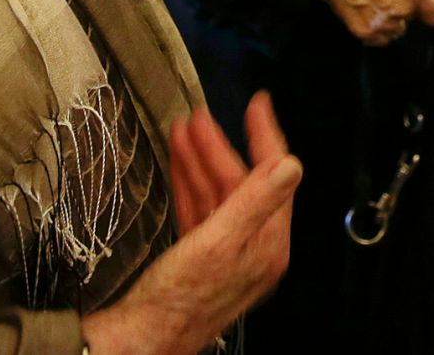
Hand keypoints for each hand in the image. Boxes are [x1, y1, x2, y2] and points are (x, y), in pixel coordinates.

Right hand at [84, 93, 299, 354]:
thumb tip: (291, 165)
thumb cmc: (179, 297)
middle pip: (241, 182)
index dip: (265, 136)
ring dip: (200, 161)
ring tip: (181, 129)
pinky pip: (201, 211)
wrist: (141, 341)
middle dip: (218, 146)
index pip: (274, 176)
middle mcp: (254, 247)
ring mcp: (228, 253)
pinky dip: (189, 185)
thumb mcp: (219, 242)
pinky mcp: (202, 259)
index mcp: (268, 244)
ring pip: (218, 194)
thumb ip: (255, 201)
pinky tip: (177, 163)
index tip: (256, 103)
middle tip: (198, 115)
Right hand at [317, 0, 433, 44]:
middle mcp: (403, 10)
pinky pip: (378, 39)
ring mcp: (384, 24)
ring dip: (389, 20)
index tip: (417, 3)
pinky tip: (364, 9)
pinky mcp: (365, 33)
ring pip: (396, 31)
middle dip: (405, 10)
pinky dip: (373, 29)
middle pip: (412, 21)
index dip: (426, 8)